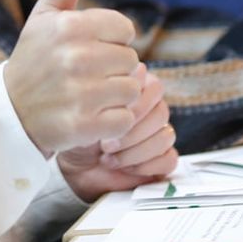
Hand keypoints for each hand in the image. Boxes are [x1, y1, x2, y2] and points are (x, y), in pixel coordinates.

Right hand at [4, 0, 141, 154]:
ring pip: (132, 89)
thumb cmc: (34, 58)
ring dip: (115, 96)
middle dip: (112, 68)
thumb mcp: (46, 13)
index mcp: (70, 26)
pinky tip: (89, 117)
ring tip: (87, 96)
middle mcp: (75, 57)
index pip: (126, 29)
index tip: (85, 49)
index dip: (110, 40)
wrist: (8, 113)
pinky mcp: (84, 126)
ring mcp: (80, 94)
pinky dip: (112, 122)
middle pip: (131, 60)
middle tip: (83, 76)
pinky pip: (125, 119)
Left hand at [56, 66, 177, 200]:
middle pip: (162, 112)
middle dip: (132, 132)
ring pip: (166, 136)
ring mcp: (157, 135)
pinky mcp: (160, 160)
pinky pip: (169, 159)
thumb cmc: (78, 135)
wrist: (73, 166)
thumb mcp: (87, 112)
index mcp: (136, 92)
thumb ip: (111, 93)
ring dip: (136, 151)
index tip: (110, 118)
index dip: (136, 105)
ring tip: (109, 158)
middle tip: (106, 145)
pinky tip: (125, 167)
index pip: (155, 88)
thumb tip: (136, 74)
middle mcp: (150, 111)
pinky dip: (146, 166)